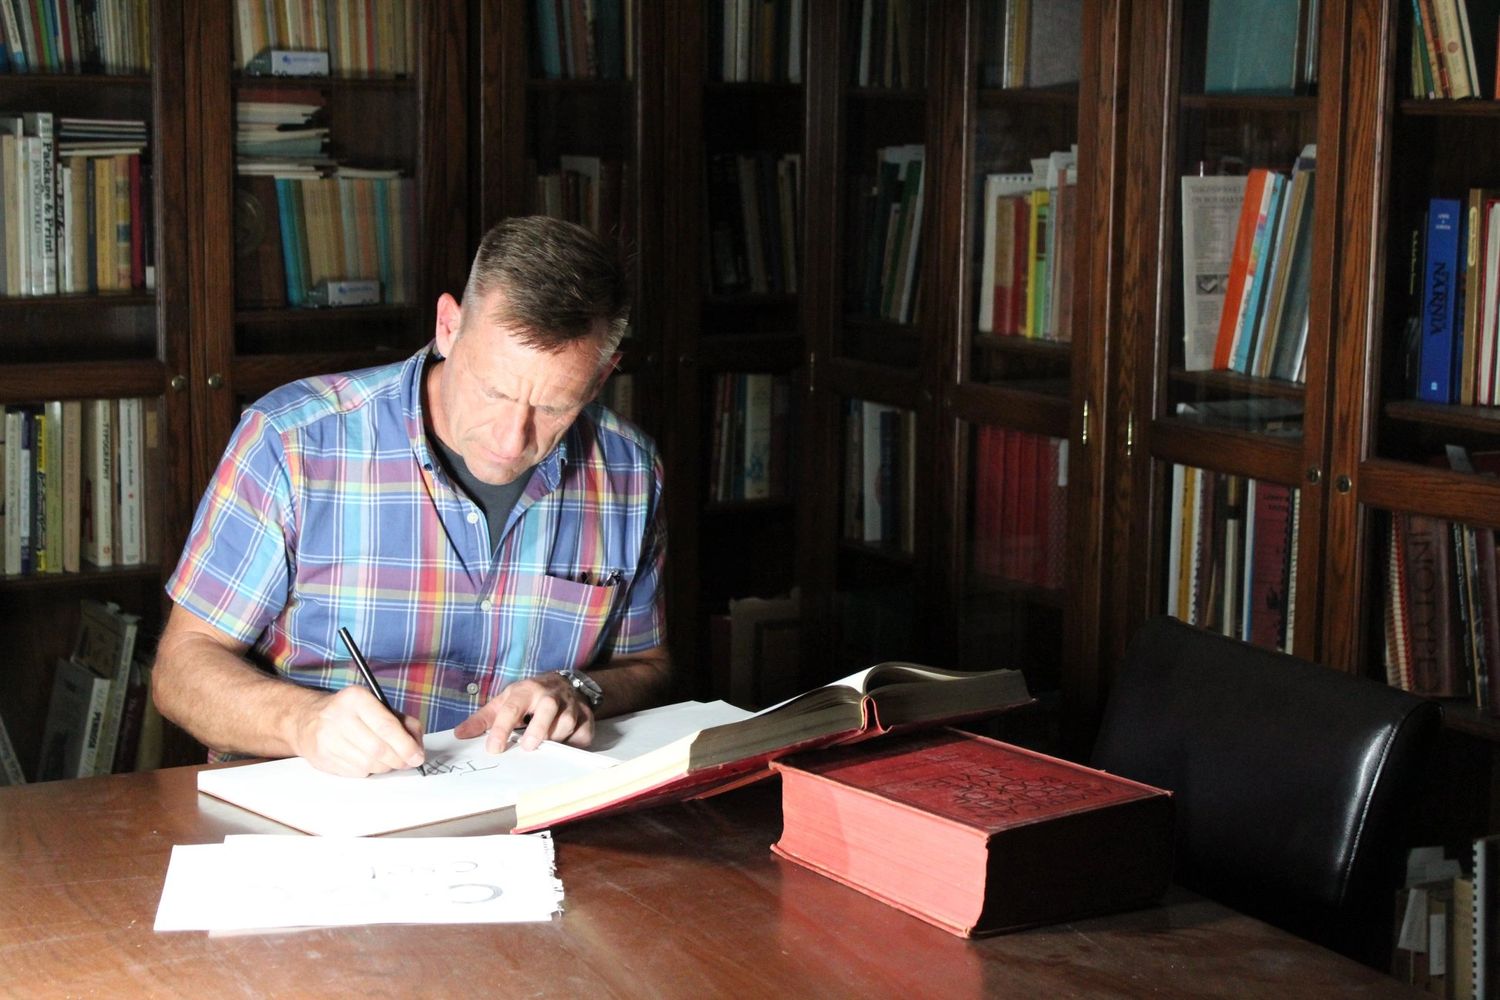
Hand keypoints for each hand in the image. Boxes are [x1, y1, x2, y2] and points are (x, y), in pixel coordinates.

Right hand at [291, 686, 425, 776]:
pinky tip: (367, 760)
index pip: (386, 726)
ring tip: (387, 760)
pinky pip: (356, 772)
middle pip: (378, 749)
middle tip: (407, 762)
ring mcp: (327, 739)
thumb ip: (403, 723)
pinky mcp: (321, 758)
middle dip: (398, 760)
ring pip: (368, 764)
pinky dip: (369, 770)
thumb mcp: (378, 707)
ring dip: (385, 766)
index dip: (406, 746)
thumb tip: (417, 748)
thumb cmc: (351, 713)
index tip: (417, 757)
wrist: (308, 719)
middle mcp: (338, 717)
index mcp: (356, 698)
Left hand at [453, 671, 594, 752]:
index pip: (512, 708)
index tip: (493, 748)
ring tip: (545, 745)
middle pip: (547, 709)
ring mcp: (571, 705)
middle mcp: (550, 695)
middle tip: (528, 747)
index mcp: (527, 690)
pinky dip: (575, 742)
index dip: (502, 728)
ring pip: (566, 724)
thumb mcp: (505, 701)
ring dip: (555, 738)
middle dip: (538, 729)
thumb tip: (460, 734)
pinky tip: (565, 744)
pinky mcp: (587, 717)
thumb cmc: (530, 697)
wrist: (565, 683)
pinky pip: (583, 734)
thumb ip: (483, 719)